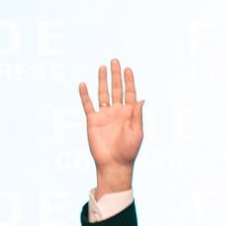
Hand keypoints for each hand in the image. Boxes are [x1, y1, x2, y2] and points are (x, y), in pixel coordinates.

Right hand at [78, 59, 143, 197]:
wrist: (114, 163)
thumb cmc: (129, 150)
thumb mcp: (137, 132)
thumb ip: (137, 115)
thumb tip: (141, 99)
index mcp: (129, 113)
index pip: (129, 92)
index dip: (129, 81)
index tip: (128, 69)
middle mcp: (117, 111)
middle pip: (116, 89)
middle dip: (115, 75)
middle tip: (115, 61)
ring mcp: (104, 115)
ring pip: (102, 93)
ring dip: (102, 80)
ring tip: (102, 67)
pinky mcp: (92, 120)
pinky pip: (87, 105)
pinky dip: (85, 95)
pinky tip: (83, 84)